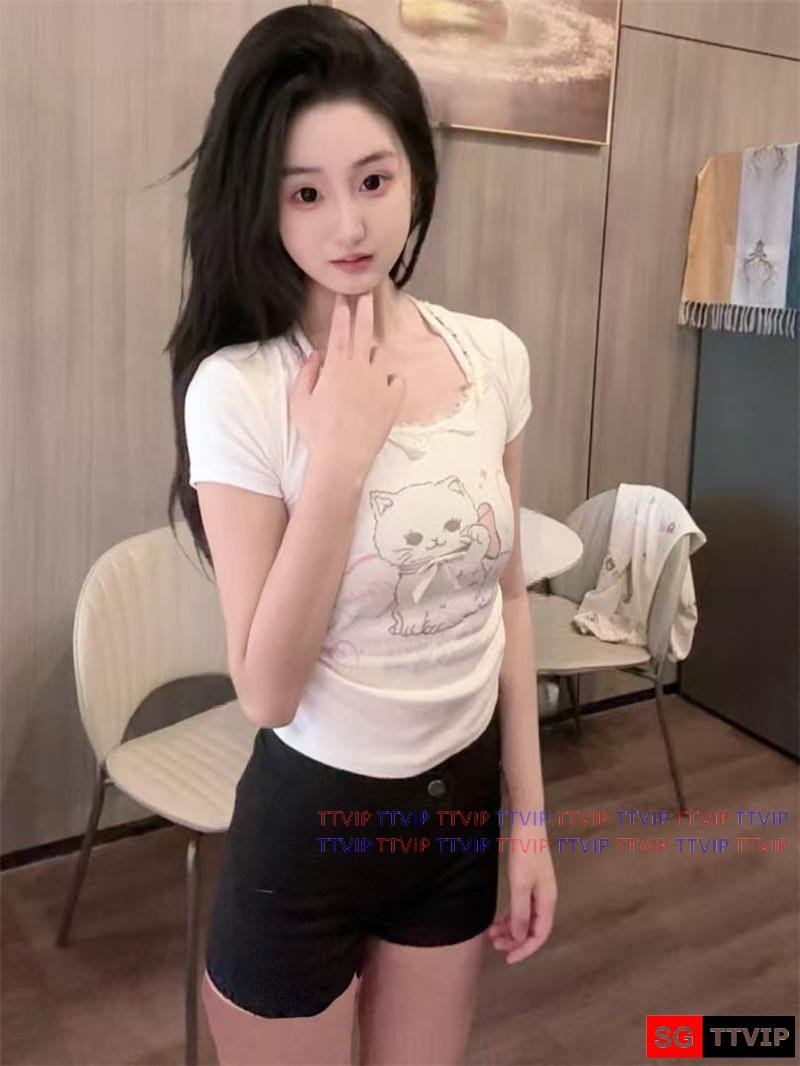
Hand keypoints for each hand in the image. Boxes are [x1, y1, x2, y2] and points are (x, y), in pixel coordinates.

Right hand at [290, 291, 405, 479]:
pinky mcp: (394, 398)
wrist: (343, 457)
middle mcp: (360, 368)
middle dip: (365, 309)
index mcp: (336, 366)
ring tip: (363, 372)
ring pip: (379, 357)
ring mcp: (380, 382)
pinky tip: (382, 391)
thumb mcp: (301, 400)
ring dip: (371, 357)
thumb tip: (317, 355)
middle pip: (364, 331)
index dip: (342, 311)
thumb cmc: (317, 430)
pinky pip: (395, 380)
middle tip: (368, 294)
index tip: (344, 296)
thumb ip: (307, 372)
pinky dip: (389, 381)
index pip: (340, 330)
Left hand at [487, 828, 557, 963]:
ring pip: (525, 918)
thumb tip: (519, 939)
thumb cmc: (525, 853)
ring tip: (491, 934)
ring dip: (510, 929)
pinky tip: (497, 920)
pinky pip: (521, 907)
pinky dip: (510, 916)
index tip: (507, 959)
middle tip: (494, 945)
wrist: (527, 824)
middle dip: (514, 941)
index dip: (524, 950)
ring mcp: (538, 890)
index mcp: (547, 902)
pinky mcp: (529, 882)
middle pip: (532, 929)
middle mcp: (545, 899)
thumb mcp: (520, 885)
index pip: (539, 935)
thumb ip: (519, 913)